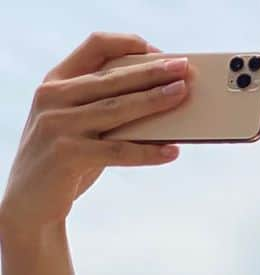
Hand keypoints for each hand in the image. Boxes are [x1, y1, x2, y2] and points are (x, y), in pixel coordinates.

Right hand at [0, 33, 186, 234]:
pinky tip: (172, 152)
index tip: (159, 51)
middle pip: (112, 77)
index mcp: (56, 82)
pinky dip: (147, 152)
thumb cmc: (66, 160)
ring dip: (153, 101)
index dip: (128, 44)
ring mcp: (58, 125)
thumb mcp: (79, 125)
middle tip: (184, 68)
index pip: (94, 46)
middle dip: (151, 71)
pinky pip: (118, 151)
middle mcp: (53, 97)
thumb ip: (106, 109)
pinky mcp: (67, 155)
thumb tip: (161, 104)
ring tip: (182, 96)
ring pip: (117, 109)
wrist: (30, 201)